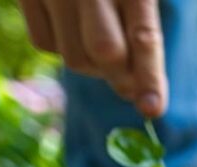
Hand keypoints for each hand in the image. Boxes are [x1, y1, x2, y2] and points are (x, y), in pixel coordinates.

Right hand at [18, 0, 166, 117]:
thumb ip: (143, 35)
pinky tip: (71, 26)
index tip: (153, 110)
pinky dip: (62, 47)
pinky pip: (44, 44)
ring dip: (92, 66)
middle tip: (130, 84)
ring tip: (99, 41)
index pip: (144, 36)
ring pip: (73, 57)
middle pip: (105, 53)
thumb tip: (135, 91)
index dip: (150, 77)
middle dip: (120, 76)